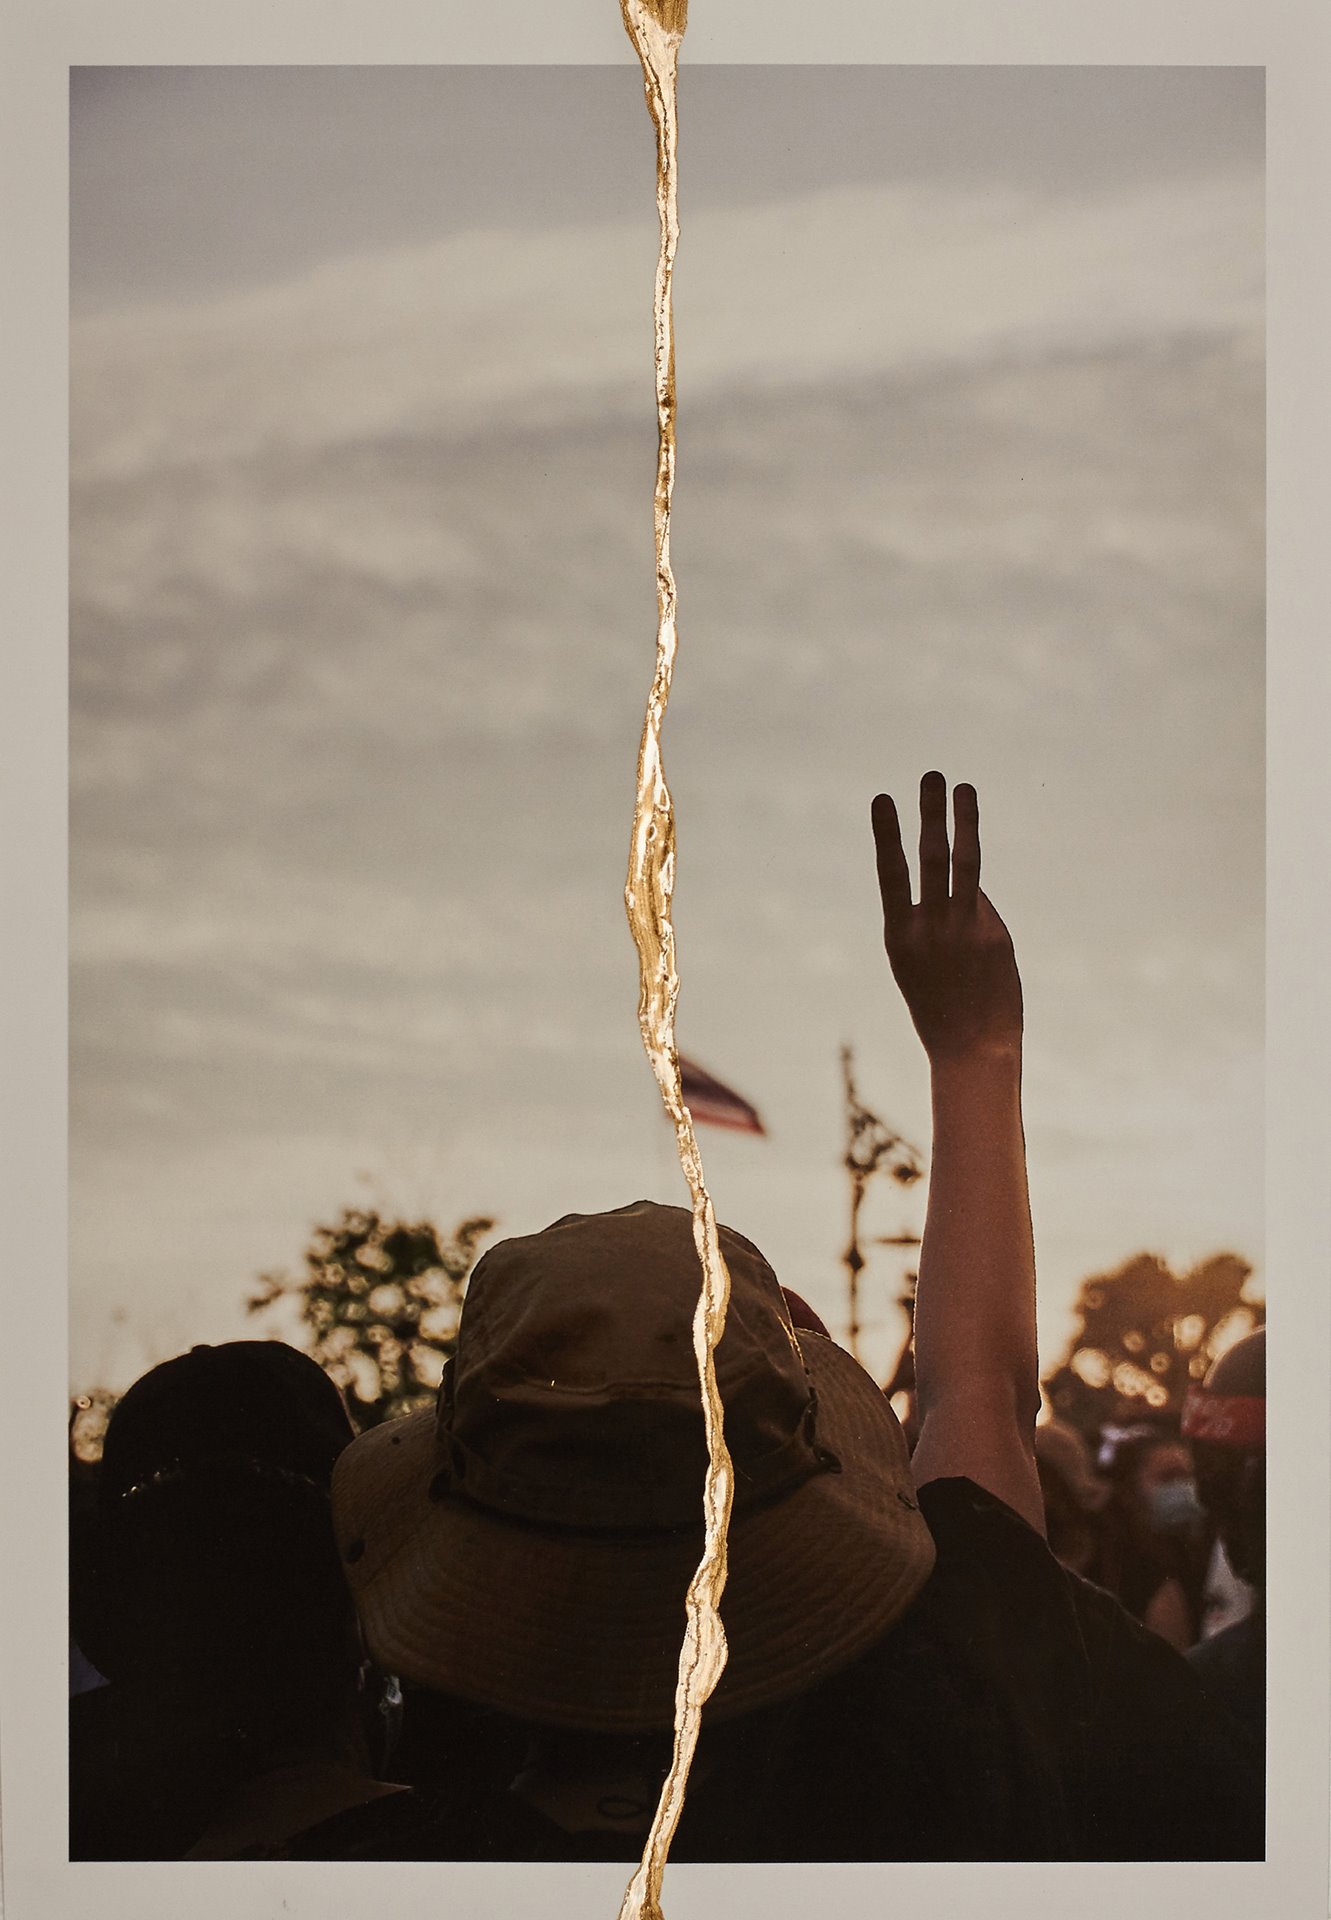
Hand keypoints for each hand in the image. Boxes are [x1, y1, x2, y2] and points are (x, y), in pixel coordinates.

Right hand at [871, 772, 1022, 1062]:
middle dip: (931, 813)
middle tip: (931, 774)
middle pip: (931, 857)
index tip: (883, 797)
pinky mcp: (994, 936)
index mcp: (898, 936)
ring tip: (962, 787)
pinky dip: (977, 912)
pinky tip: (973, 946)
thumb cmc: (940, 1009)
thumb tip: (968, 884)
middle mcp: (929, 928)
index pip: (891, 873)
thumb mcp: (920, 964)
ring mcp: (964, 930)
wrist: (972, 1052)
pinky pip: (982, 908)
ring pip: (964, 864)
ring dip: (963, 821)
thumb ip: (936, 918)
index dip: (887, 834)